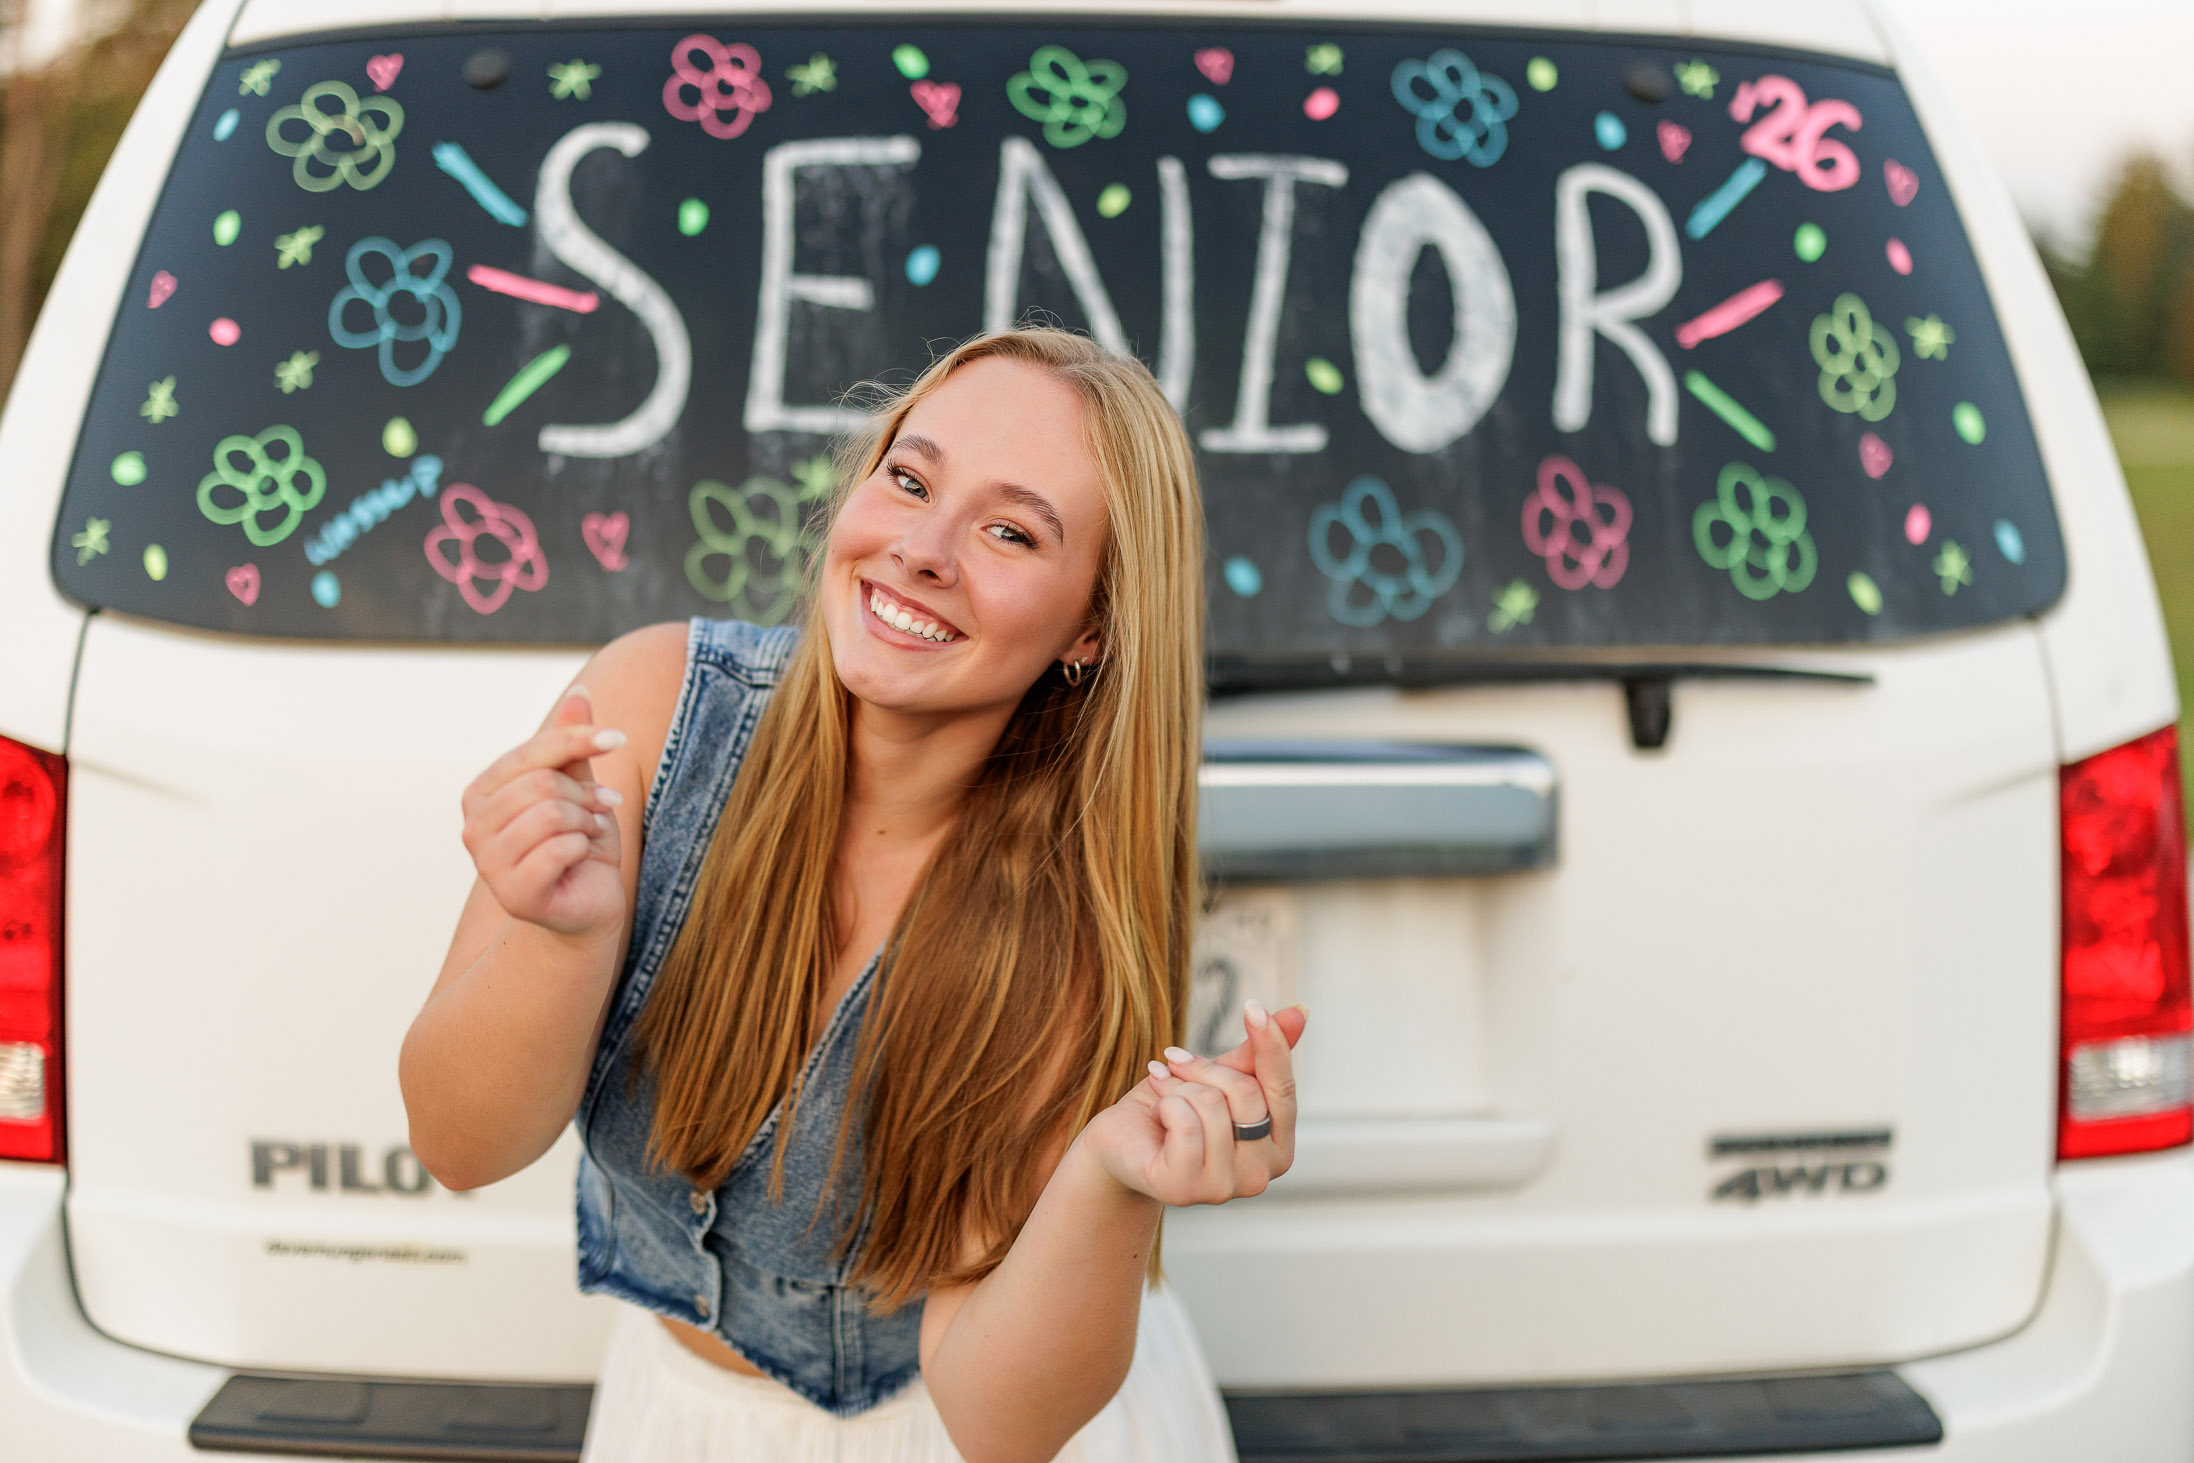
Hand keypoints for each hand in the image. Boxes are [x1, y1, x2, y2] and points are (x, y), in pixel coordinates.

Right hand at [459, 686, 628, 939]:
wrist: (587, 905)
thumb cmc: (579, 842)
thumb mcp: (578, 787)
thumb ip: (571, 746)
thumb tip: (580, 693)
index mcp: (481, 793)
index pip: (530, 751)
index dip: (577, 739)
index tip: (617, 739)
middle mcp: (473, 827)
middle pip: (541, 783)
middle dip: (584, 793)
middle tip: (601, 808)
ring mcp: (488, 864)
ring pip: (551, 814)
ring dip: (586, 821)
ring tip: (589, 832)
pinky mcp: (513, 893)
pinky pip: (559, 849)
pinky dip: (583, 847)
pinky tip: (583, 855)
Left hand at [1080, 1001, 1303, 1206]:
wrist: (1120, 1143)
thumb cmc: (1173, 1109)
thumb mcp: (1216, 1076)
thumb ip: (1257, 1054)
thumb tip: (1298, 1012)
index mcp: (1277, 1148)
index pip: (1283, 1089)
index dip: (1271, 1045)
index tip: (1253, 1006)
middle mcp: (1259, 1175)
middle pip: (1245, 1093)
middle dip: (1203, 1068)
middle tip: (1174, 1063)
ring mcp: (1224, 1188)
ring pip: (1211, 1104)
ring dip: (1176, 1087)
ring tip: (1161, 1096)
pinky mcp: (1185, 1189)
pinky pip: (1184, 1123)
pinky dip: (1163, 1105)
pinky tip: (1154, 1116)